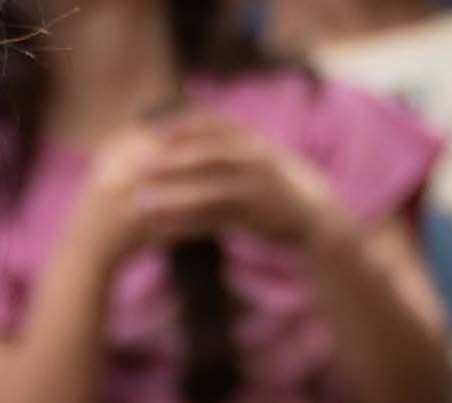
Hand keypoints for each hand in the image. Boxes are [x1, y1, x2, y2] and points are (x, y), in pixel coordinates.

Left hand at [86, 109, 349, 262]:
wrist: (316, 218)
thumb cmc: (278, 189)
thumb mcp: (256, 160)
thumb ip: (228, 150)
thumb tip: (194, 139)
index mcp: (254, 140)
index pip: (211, 124)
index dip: (178, 127)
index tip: (146, 132)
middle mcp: (256, 158)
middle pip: (206, 154)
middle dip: (169, 159)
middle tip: (135, 165)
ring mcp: (258, 188)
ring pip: (208, 189)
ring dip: (173, 196)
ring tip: (141, 202)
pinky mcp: (258, 216)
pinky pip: (217, 220)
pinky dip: (190, 225)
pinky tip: (164, 230)